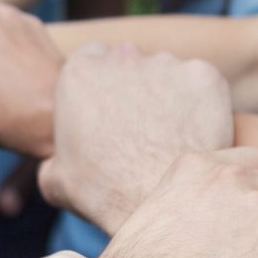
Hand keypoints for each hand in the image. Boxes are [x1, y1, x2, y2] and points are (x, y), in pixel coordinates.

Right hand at [39, 43, 233, 233]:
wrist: (156, 200)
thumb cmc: (101, 192)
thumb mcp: (54, 179)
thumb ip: (55, 156)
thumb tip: (58, 163)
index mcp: (79, 73)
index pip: (89, 59)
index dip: (98, 84)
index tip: (105, 109)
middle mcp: (121, 57)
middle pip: (128, 60)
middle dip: (132, 84)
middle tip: (138, 124)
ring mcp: (165, 63)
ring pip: (166, 71)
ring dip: (166, 93)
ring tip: (168, 134)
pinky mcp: (204, 75)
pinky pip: (200, 83)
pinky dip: (199, 102)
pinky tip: (193, 133)